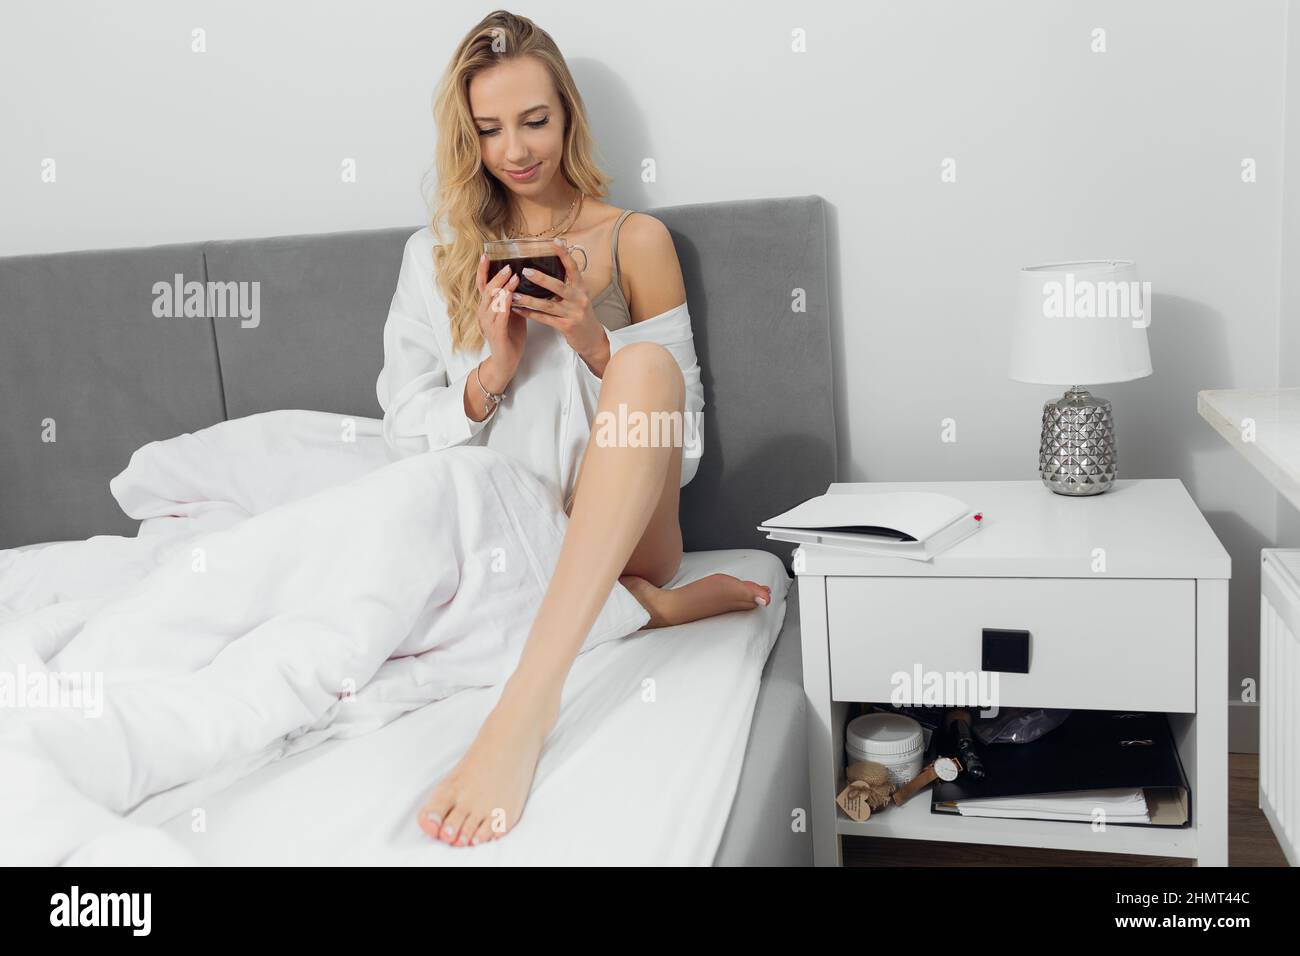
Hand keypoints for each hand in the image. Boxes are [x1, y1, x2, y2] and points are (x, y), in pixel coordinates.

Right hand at [476, 254, 525, 380]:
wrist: (507, 361)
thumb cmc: (510, 336)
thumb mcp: (513, 312)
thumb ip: (514, 298)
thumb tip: (523, 280)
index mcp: (487, 307)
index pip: (482, 285)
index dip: (482, 270)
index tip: (486, 254)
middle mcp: (484, 313)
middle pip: (486, 289)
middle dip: (496, 276)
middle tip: (507, 265)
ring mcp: (488, 323)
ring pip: (492, 300)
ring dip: (502, 287)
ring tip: (513, 276)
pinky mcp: (495, 332)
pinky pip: (500, 315)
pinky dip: (505, 303)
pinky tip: (511, 295)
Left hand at [509, 239, 608, 369]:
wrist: (592, 339)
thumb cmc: (581, 316)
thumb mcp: (579, 297)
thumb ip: (567, 286)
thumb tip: (548, 270)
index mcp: (581, 288)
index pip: (573, 268)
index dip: (564, 255)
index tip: (554, 242)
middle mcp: (579, 299)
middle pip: (558, 286)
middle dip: (541, 279)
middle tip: (525, 271)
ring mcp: (573, 314)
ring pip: (548, 305)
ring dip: (529, 300)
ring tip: (514, 294)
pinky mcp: (567, 327)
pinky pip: (545, 319)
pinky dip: (530, 314)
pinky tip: (518, 310)